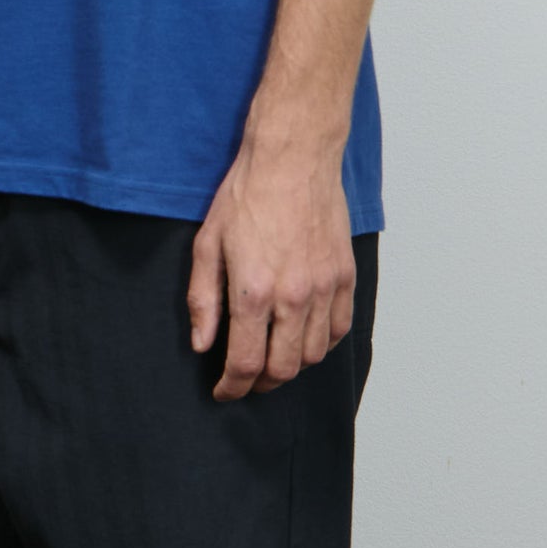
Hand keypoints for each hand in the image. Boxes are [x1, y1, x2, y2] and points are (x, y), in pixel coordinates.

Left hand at [186, 129, 355, 400]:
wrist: (292, 157)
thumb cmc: (247, 193)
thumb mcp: (208, 243)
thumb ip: (203, 299)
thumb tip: (202, 344)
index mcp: (254, 291)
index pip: (245, 364)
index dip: (231, 387)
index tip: (223, 391)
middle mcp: (293, 297)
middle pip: (282, 369)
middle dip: (260, 383)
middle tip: (246, 378)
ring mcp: (324, 288)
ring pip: (312, 355)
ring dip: (291, 366)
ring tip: (273, 357)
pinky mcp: (344, 275)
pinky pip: (339, 329)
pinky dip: (322, 343)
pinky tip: (304, 336)